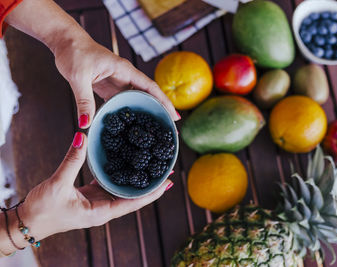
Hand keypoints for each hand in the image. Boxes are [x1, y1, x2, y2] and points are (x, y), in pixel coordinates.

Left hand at [5, 0, 178, 126]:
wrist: (66, 43)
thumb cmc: (74, 53)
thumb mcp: (79, 77)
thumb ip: (84, 101)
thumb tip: (85, 124)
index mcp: (125, 71)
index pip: (150, 87)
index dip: (164, 102)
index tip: (174, 117)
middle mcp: (125, 77)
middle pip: (147, 96)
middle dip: (159, 112)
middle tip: (168, 131)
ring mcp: (118, 83)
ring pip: (136, 101)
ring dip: (145, 114)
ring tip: (153, 133)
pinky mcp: (109, 88)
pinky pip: (122, 103)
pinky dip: (128, 115)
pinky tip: (130, 127)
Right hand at [17, 132, 172, 240]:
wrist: (27, 221)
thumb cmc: (42, 210)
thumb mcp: (58, 184)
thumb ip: (72, 161)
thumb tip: (82, 137)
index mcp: (101, 212)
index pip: (133, 203)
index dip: (152, 193)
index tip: (169, 182)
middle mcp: (103, 209)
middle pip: (133, 196)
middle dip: (150, 184)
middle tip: (167, 169)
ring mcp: (98, 202)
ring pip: (123, 189)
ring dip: (137, 178)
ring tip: (152, 165)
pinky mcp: (91, 196)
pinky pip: (110, 184)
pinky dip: (120, 174)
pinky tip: (127, 162)